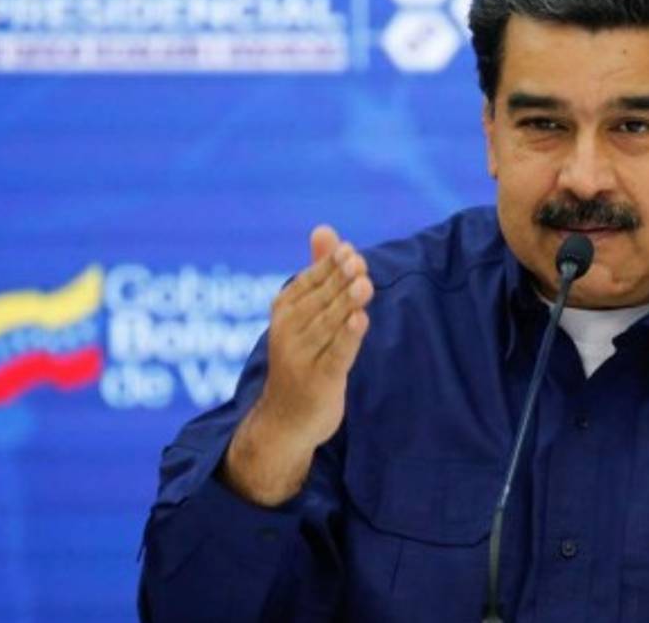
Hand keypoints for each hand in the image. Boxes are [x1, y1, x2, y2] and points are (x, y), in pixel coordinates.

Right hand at [222, 225, 373, 505]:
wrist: (286, 420)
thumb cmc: (302, 358)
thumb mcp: (306, 314)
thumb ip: (318, 271)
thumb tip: (325, 229)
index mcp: (284, 312)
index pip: (307, 283)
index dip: (328, 267)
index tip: (349, 250)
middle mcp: (288, 332)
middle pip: (319, 301)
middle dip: (339, 281)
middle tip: (358, 261)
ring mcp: (302, 358)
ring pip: (328, 326)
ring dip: (346, 304)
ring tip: (364, 284)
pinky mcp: (319, 381)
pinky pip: (336, 356)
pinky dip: (348, 338)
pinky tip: (360, 320)